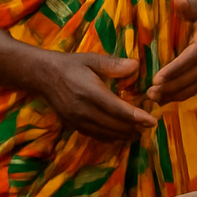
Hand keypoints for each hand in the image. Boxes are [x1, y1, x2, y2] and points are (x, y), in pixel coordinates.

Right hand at [41, 53, 155, 140]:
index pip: (118, 110)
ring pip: (106, 134)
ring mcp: (77, 121)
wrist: (44, 76)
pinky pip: (96, 136)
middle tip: (149, 126)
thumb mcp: (92, 59)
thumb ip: (114, 64)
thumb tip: (136, 66)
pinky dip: (110, 137)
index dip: (137, 117)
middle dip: (134, 128)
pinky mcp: (73, 126)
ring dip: (124, 135)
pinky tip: (120, 135)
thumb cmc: (71, 65)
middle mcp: (84, 110)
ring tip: (139, 132)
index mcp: (90, 92)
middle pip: (114, 126)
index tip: (152, 121)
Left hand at [149, 0, 196, 103]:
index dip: (175, 69)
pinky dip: (180, 96)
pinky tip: (164, 100)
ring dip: (174, 94)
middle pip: (192, 77)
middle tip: (150, 92)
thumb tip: (178, 0)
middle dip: (171, 86)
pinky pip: (195, 88)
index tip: (157, 78)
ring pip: (193, 86)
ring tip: (153, 98)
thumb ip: (189, 5)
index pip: (191, 57)